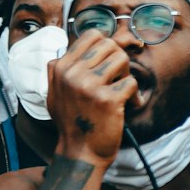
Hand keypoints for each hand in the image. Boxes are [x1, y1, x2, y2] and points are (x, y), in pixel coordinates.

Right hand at [48, 34, 135, 166]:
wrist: (80, 153)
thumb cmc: (71, 123)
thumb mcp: (54, 93)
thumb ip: (58, 70)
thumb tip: (65, 49)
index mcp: (61, 68)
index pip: (91, 35)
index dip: (105, 46)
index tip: (108, 63)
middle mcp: (73, 74)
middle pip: (109, 45)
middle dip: (118, 60)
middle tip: (118, 78)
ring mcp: (89, 86)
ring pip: (122, 59)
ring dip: (126, 75)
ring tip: (123, 91)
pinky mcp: (108, 99)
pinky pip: (131, 81)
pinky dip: (135, 95)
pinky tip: (130, 105)